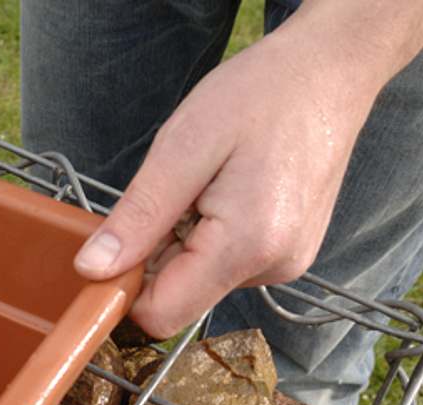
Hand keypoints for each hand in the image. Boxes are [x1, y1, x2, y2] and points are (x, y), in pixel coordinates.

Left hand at [73, 30, 377, 338]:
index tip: (117, 240)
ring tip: (209, 183)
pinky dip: (208, 235)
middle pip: (179, 297)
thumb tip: (93, 269)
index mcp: (247, 246)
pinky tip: (225, 190)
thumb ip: (139, 217)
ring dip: (183, 240)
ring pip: (200, 279)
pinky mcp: (288, 253)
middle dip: (157, 255)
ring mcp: (285, 263)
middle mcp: (272, 267)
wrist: (329, 72)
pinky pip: (225, 263)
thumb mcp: (182, 147)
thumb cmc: (259, 95)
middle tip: (175, 191)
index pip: (161, 314)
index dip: (125, 287)